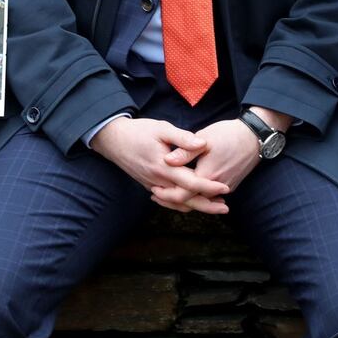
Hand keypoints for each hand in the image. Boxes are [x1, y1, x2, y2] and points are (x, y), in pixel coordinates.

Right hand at [90, 116, 229, 211]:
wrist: (112, 139)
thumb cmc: (138, 131)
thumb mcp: (162, 128)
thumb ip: (183, 138)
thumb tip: (203, 144)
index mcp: (164, 167)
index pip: (191, 183)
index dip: (209, 187)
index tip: (225, 188)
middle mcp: (158, 181)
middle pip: (185, 200)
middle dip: (207, 205)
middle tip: (225, 208)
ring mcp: (152, 185)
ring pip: (176, 203)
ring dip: (195, 206)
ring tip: (213, 207)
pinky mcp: (148, 185)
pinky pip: (167, 200)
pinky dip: (180, 204)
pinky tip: (191, 203)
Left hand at [152, 116, 264, 213]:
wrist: (254, 136)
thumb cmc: (228, 134)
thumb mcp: (204, 138)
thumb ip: (185, 151)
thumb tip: (166, 160)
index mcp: (207, 174)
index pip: (182, 195)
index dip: (166, 195)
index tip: (154, 191)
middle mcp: (217, 186)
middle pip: (190, 202)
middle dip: (172, 201)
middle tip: (156, 196)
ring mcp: (226, 188)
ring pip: (201, 200)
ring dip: (185, 199)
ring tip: (168, 193)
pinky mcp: (231, 185)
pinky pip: (211, 196)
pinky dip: (198, 195)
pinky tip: (188, 188)